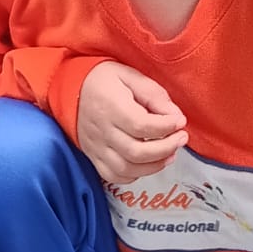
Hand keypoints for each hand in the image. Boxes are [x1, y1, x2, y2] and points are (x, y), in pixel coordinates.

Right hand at [77, 62, 187, 184]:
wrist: (71, 89)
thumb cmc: (104, 80)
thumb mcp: (131, 76)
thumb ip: (154, 95)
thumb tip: (176, 117)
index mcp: (111, 106)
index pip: (142, 125)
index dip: (166, 127)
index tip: (180, 122)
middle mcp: (102, 130)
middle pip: (136, 152)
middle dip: (166, 148)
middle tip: (181, 139)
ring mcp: (96, 147)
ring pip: (127, 168)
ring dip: (154, 166)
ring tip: (170, 154)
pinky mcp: (93, 156)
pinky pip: (114, 175)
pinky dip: (134, 175)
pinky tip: (147, 164)